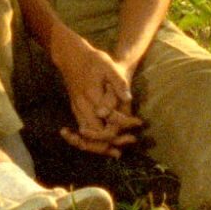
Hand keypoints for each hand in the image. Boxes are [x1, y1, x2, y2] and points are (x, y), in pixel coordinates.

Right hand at [51, 31, 142, 156]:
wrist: (71, 57)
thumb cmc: (93, 60)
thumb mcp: (108, 65)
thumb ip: (118, 83)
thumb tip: (128, 99)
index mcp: (92, 95)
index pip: (110, 118)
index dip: (126, 123)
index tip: (139, 122)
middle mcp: (83, 106)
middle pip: (97, 134)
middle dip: (115, 140)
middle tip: (132, 139)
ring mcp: (77, 109)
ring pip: (87, 138)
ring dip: (102, 147)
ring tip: (118, 152)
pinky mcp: (75, 111)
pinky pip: (82, 134)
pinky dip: (92, 143)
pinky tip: (105, 146)